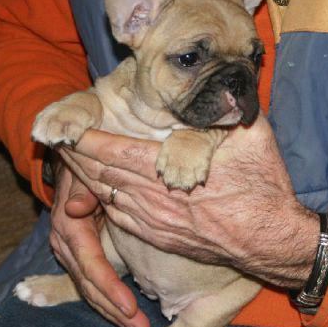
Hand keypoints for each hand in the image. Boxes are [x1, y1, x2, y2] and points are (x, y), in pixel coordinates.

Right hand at [49, 160, 149, 326]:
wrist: (72, 173)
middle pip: (90, 287)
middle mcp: (66, 247)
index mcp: (70, 229)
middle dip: (115, 312)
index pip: (91, 265)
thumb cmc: (86, 174)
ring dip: (113, 313)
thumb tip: (76, 207)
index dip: (110, 287)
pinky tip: (124, 317)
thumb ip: (84, 193)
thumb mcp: (86, 177)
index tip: (131, 308)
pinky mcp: (77, 259)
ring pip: (89, 292)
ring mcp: (69, 256)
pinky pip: (91, 286)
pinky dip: (107, 302)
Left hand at [59, 115, 318, 288]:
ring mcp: (153, 221)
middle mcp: (152, 198)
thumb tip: (214, 86)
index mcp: (167, 169)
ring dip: (84, 179)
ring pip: (105, 197)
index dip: (85, 138)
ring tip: (69, 163)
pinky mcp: (160, 237)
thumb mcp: (249, 138)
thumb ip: (223, 111)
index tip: (65, 127)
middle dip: (76, 156)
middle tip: (57, 141)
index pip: (111, 151)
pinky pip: (119, 218)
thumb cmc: (262, 189)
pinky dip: (102, 202)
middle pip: (100, 174)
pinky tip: (95, 193)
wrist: (270, 240)